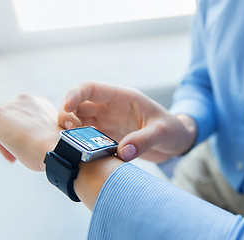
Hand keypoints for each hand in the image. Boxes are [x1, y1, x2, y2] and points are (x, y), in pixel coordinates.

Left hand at [0, 94, 61, 170]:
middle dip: (12, 138)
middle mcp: (25, 100)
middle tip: (17, 157)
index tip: (26, 147)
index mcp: (40, 104)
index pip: (24, 116)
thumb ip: (38, 133)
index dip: (22, 133)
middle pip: (9, 119)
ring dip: (2, 142)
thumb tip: (30, 142)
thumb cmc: (56, 148)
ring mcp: (10, 106)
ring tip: (12, 158)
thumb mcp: (50, 136)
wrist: (57, 148)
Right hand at [57, 82, 196, 161]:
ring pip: (79, 122)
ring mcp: (107, 124)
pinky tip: (80, 153)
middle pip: (78, 105)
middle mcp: (110, 108)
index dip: (75, 94)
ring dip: (71, 131)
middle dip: (67, 115)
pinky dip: (79, 144)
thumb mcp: (162, 132)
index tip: (67, 108)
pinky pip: (87, 139)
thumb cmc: (172, 130)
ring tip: (71, 145)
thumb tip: (122, 153)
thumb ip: (143, 140)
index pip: (91, 88)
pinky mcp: (107, 138)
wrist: (177, 142)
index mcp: (121, 97)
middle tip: (69, 132)